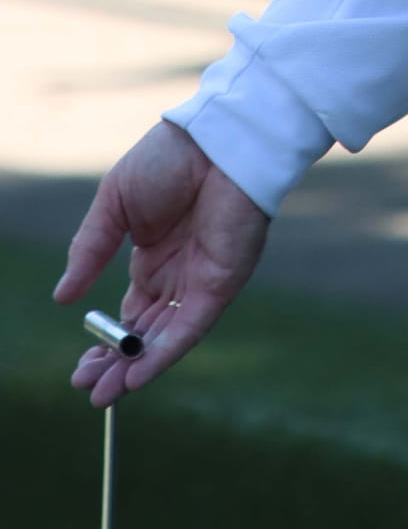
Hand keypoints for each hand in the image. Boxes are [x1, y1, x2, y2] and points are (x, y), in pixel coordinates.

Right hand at [56, 121, 269, 403]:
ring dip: (136, 367)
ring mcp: (201, 279)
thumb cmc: (168, 158)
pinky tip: (137, 374)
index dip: (106, 342)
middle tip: (88, 387)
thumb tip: (62, 297)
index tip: (82, 367)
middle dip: (116, 363)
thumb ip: (89, 250)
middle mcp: (179, 274)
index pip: (130, 313)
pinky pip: (191, 326)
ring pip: (165, 338)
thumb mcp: (113, 204)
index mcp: (154, 256)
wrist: (215, 137)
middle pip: (145, 333)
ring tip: (105, 394)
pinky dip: (165, 353)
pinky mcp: (221, 281)